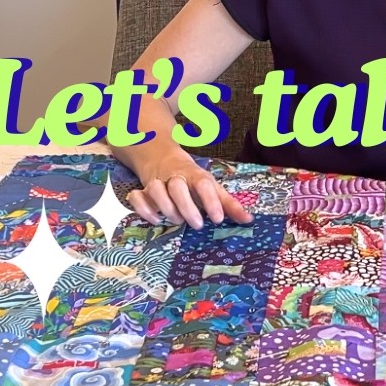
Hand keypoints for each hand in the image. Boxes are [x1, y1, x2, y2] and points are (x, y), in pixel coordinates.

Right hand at [126, 154, 252, 228]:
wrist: (165, 160)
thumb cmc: (194, 181)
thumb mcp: (213, 188)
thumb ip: (229, 204)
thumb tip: (249, 220)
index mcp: (196, 176)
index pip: (204, 184)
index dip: (211, 201)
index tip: (218, 219)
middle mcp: (176, 178)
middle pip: (178, 187)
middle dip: (187, 207)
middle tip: (198, 224)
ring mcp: (157, 183)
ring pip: (156, 190)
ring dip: (166, 207)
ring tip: (177, 221)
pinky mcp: (142, 191)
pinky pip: (136, 197)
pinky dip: (143, 209)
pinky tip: (155, 220)